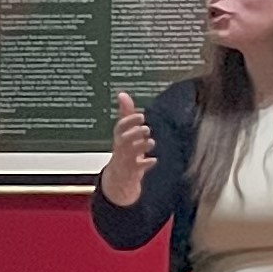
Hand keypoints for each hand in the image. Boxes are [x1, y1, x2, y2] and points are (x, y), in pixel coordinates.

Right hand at [98, 90, 153, 207]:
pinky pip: (138, 168)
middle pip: (124, 140)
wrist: (118, 177)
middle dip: (134, 133)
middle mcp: (121, 148)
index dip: (129, 121)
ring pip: (131, 153)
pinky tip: (153, 160)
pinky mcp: (132, 171)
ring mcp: (126, 160)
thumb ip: (125, 113)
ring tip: (151, 142)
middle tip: (146, 129)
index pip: (120, 127)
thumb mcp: (123, 132)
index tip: (140, 116)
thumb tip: (123, 94)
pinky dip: (146, 163)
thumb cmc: (124, 150)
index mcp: (119, 137)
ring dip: (141, 146)